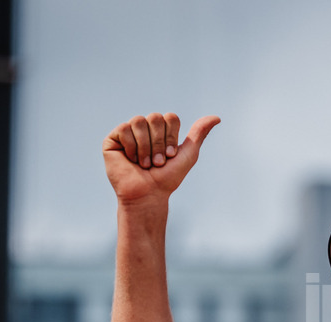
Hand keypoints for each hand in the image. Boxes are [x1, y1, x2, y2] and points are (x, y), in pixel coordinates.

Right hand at [103, 113, 220, 205]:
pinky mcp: (113, 139)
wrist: (148, 194)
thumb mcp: (189, 154)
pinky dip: (131, 146)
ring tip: (145, 164)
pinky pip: (124, 128)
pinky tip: (131, 160)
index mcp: (162, 130)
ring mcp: (128, 133)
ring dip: (146, 147)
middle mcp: (145, 129)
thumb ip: (199, 133)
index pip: (170, 117)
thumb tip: (217, 117)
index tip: (170, 156)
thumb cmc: (168, 178)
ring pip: (139, 121)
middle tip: (157, 163)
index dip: (171, 137)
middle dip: (159, 143)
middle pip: (155, 118)